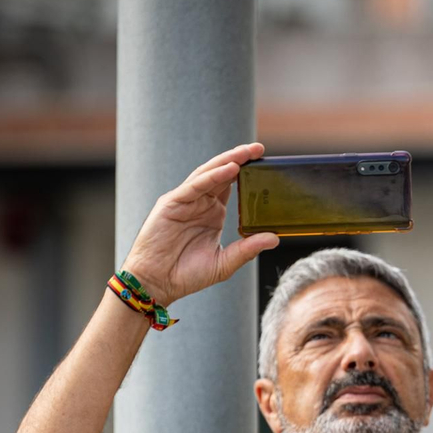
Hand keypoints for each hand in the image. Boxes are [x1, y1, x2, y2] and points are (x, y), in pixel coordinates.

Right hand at [119, 142, 278, 304]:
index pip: (232, 187)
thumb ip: (248, 249)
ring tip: (247, 152)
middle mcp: (200, 203)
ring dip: (228, 161)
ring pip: (208, 174)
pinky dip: (212, 177)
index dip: (248, 175)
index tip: (267, 165)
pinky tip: (229, 169)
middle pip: (222, 175)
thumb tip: (275, 238)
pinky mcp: (172, 204)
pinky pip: (195, 187)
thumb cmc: (187, 274)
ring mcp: (185, 201)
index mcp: (213, 213)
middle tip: (260, 149)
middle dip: (240, 159)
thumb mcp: (225, 263)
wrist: (157, 283)